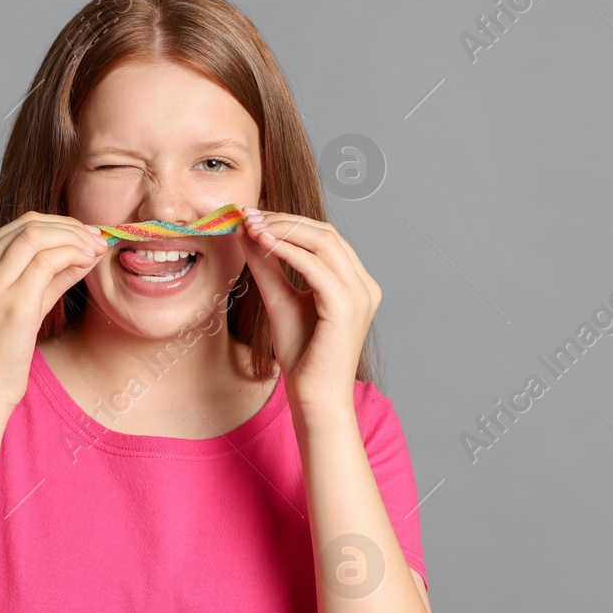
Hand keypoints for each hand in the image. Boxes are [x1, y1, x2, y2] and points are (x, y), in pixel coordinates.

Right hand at [0, 211, 109, 411]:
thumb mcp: (24, 301)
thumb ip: (52, 274)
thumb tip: (86, 250)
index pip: (22, 225)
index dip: (61, 223)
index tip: (86, 233)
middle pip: (30, 225)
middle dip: (71, 227)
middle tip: (97, 239)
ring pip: (39, 237)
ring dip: (75, 239)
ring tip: (96, 251)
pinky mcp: (12, 303)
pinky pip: (48, 262)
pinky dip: (73, 255)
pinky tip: (88, 263)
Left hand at [238, 207, 379, 410]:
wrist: (314, 396)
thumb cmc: (302, 356)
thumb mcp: (280, 300)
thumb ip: (268, 267)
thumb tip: (249, 233)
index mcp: (354, 283)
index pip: (323, 237)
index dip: (288, 221)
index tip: (254, 216)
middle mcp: (363, 285)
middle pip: (325, 234)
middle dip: (284, 220)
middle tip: (249, 216)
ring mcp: (360, 294)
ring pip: (323, 243)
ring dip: (284, 230)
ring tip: (252, 227)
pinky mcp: (347, 307)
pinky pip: (316, 267)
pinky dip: (287, 251)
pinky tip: (263, 245)